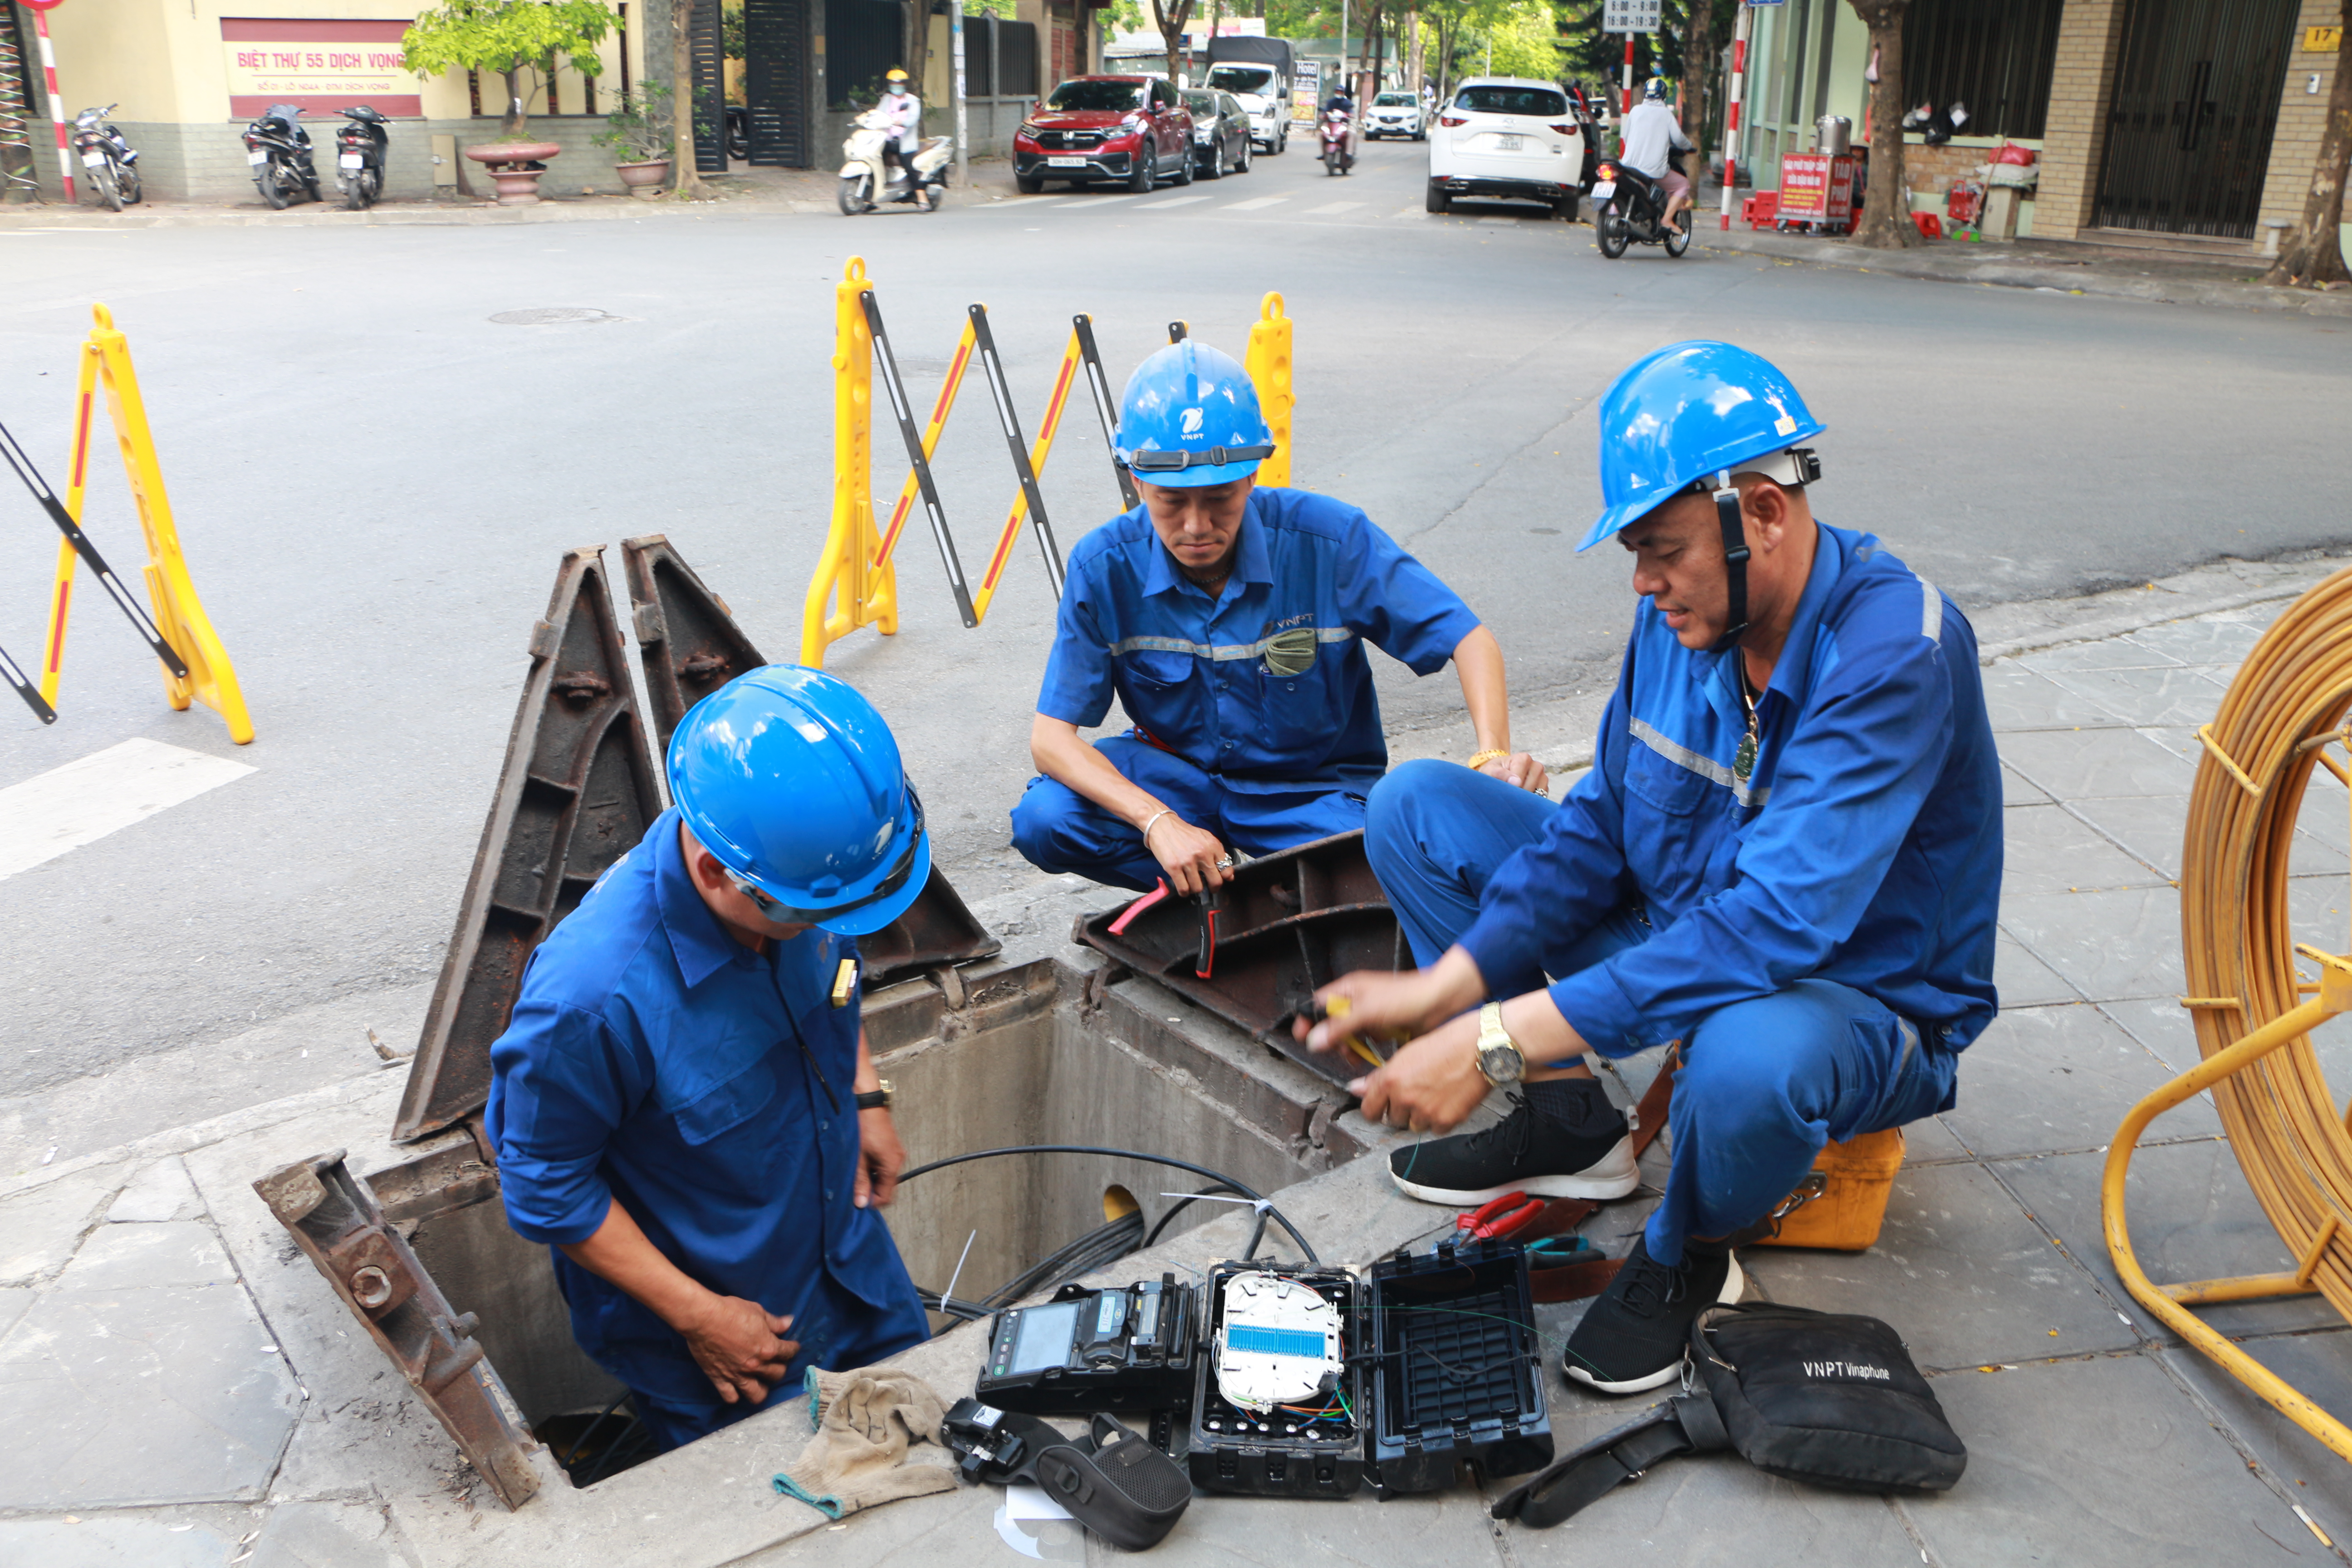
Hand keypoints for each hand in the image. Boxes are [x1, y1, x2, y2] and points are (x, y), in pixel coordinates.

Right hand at [677, 1293, 797, 1405]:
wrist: (703, 1318)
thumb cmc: (731, 1311)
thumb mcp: (757, 1311)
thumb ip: (774, 1322)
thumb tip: (789, 1323)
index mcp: (768, 1348)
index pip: (788, 1352)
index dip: (793, 1348)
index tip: (792, 1346)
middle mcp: (756, 1366)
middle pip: (777, 1374)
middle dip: (779, 1367)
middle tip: (775, 1362)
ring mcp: (737, 1375)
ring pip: (757, 1395)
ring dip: (761, 1389)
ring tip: (759, 1382)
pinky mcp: (720, 1379)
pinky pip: (731, 1397)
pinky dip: (735, 1395)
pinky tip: (736, 1388)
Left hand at [855, 1106, 903, 1208]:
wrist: (866, 1103)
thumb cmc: (862, 1127)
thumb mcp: (857, 1159)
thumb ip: (860, 1182)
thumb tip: (861, 1202)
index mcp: (891, 1165)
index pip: (887, 1196)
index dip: (871, 1202)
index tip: (857, 1201)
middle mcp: (898, 1160)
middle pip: (886, 1186)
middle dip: (871, 1190)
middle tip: (854, 1187)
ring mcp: (896, 1152)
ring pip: (884, 1175)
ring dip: (871, 1178)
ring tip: (855, 1172)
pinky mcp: (891, 1146)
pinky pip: (884, 1165)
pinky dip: (873, 1168)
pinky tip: (861, 1162)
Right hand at [1144, 811, 1229, 896]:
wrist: (1162, 825)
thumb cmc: (1184, 833)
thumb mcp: (1205, 837)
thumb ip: (1218, 854)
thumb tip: (1229, 875)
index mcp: (1212, 845)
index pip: (1226, 870)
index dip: (1224, 879)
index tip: (1219, 880)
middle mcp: (1202, 853)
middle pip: (1215, 882)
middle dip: (1212, 888)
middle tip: (1208, 887)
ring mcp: (1188, 861)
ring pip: (1198, 888)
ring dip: (1195, 889)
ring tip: (1191, 884)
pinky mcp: (1174, 867)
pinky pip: (1183, 889)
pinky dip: (1184, 892)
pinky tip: (1183, 887)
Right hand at [1295, 966, 1455, 1054]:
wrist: (1440, 1002)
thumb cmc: (1406, 997)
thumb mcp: (1366, 1012)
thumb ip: (1338, 1026)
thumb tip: (1314, 1040)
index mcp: (1348, 989)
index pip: (1317, 1003)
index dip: (1308, 1019)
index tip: (1302, 1036)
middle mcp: (1356, 1000)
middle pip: (1331, 1022)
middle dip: (1331, 1038)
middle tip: (1336, 1049)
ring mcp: (1369, 1014)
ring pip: (1347, 1034)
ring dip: (1348, 1047)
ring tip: (1353, 1055)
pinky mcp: (1382, 1027)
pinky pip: (1364, 1041)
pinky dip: (1363, 1049)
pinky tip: (1367, 1056)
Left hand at [1351, 1010, 1489, 1134]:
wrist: (1479, 1048)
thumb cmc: (1445, 1045)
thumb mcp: (1405, 1054)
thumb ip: (1379, 1077)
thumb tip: (1356, 1089)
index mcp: (1391, 1080)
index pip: (1369, 1110)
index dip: (1375, 1109)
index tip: (1380, 1107)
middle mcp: (1405, 1098)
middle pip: (1393, 1120)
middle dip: (1401, 1110)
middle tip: (1417, 1092)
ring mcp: (1425, 1112)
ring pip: (1414, 1126)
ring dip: (1420, 1116)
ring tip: (1434, 1094)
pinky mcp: (1446, 1121)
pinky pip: (1435, 1129)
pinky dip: (1439, 1120)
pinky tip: (1446, 1100)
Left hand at [1478, 752, 1549, 794]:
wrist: (1499, 773)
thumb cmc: (1494, 771)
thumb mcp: (1490, 770)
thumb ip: (1498, 773)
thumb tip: (1516, 782)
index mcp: (1524, 758)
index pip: (1520, 779)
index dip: (1511, 788)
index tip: (1504, 790)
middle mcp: (1536, 766)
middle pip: (1530, 786)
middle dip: (1518, 793)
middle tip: (1508, 795)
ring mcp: (1542, 776)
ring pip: (1538, 792)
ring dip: (1525, 798)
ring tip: (1514, 796)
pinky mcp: (1544, 787)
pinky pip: (1541, 797)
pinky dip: (1532, 801)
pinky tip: (1522, 798)